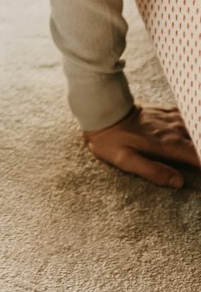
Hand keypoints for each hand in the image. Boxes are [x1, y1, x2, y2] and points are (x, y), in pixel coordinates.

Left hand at [82, 104, 200, 187]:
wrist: (101, 109)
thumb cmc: (111, 138)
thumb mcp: (126, 160)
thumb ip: (153, 171)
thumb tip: (179, 182)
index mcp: (167, 145)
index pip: (197, 157)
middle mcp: (173, 131)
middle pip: (200, 142)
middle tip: (198, 162)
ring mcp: (170, 119)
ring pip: (196, 128)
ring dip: (199, 138)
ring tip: (198, 146)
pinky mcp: (165, 112)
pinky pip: (187, 116)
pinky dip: (196, 123)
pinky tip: (196, 127)